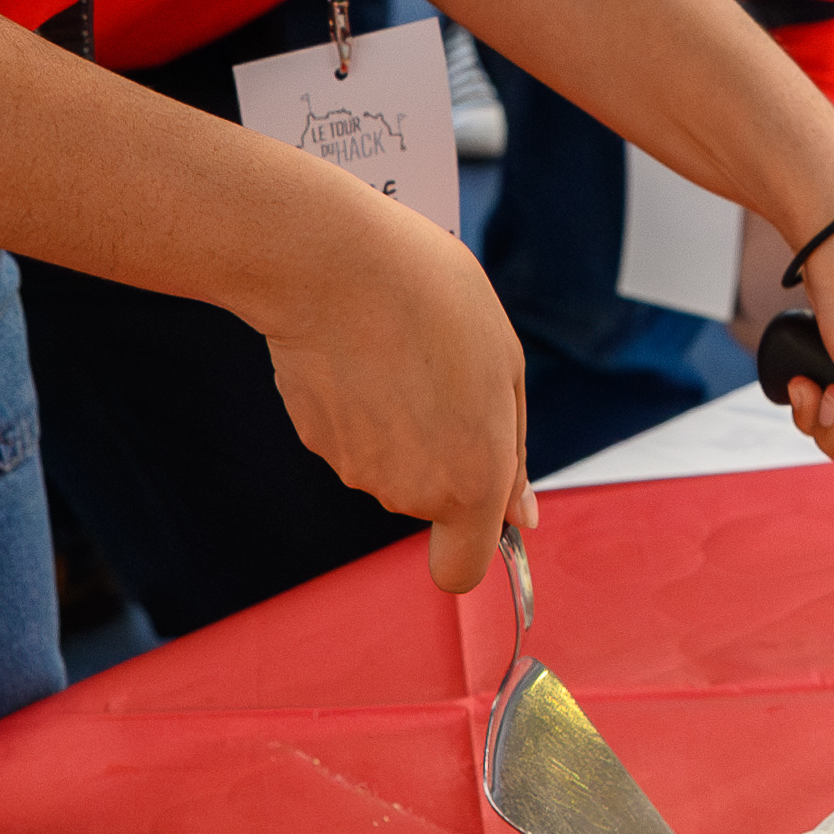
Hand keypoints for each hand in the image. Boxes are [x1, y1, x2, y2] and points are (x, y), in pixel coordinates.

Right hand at [248, 189, 534, 587]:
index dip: (471, 541)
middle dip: (443, 452)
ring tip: (402, 353)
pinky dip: (361, 406)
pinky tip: (363, 352)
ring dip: (403, 424)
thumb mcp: (507, 368)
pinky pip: (352, 436)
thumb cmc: (434, 301)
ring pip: (390, 466)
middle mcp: (409, 492)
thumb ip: (513, 456)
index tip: (480, 496)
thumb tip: (519, 518)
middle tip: (445, 375)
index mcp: (470, 481)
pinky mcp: (314, 438)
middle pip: (430, 500)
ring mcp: (355, 469)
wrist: (334, 264)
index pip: (459, 570)